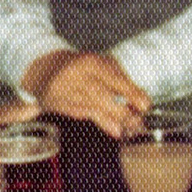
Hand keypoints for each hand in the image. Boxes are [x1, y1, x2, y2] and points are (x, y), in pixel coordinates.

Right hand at [21, 49, 150, 137]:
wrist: (46, 69)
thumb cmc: (81, 68)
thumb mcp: (101, 65)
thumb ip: (120, 81)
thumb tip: (141, 101)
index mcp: (90, 61)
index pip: (113, 78)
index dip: (131, 92)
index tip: (145, 105)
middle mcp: (76, 74)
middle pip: (102, 94)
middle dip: (123, 110)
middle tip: (139, 121)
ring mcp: (65, 90)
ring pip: (93, 107)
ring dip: (115, 120)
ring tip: (130, 128)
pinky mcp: (58, 104)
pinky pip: (83, 114)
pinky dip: (102, 123)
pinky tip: (115, 130)